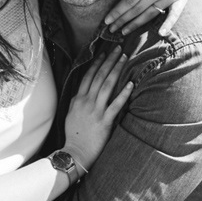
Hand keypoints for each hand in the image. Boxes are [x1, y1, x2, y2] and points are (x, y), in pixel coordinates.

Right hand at [63, 46, 133, 171]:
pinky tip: (130, 84)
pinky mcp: (104, 121)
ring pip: (107, 86)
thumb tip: (82, 91)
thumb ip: (77, 101)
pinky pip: (115, 105)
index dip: (97, 63)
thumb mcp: (71, 113)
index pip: (88, 76)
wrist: (75, 151)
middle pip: (99, 76)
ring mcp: (95, 110)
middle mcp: (86, 101)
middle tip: (119, 48)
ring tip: (125, 59)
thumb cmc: (74, 134)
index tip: (104, 52)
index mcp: (78, 99)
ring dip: (117, 70)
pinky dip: (123, 94)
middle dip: (110, 61)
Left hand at [104, 0, 190, 36]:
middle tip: (111, 29)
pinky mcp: (180, 0)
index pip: (129, 0)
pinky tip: (161, 33)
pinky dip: (168, 24)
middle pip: (137, 9)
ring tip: (123, 32)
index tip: (107, 20)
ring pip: (150, 14)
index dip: (118, 11)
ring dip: (136, 24)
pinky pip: (174, 14)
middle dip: (122, 20)